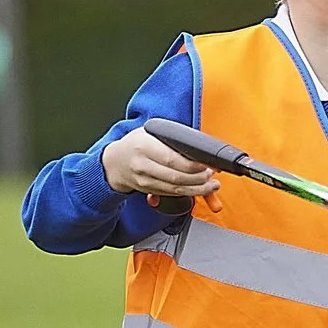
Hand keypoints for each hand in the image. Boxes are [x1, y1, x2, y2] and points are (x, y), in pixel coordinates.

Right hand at [102, 128, 218, 199]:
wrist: (114, 161)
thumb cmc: (137, 144)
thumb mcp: (150, 133)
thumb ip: (172, 140)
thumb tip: (199, 149)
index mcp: (144, 146)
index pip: (172, 159)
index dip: (193, 165)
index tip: (208, 165)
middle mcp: (142, 165)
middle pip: (176, 177)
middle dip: (199, 179)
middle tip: (212, 174)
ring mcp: (144, 180)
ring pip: (176, 189)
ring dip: (198, 189)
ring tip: (212, 185)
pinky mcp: (148, 190)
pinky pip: (171, 194)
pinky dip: (188, 193)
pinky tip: (200, 189)